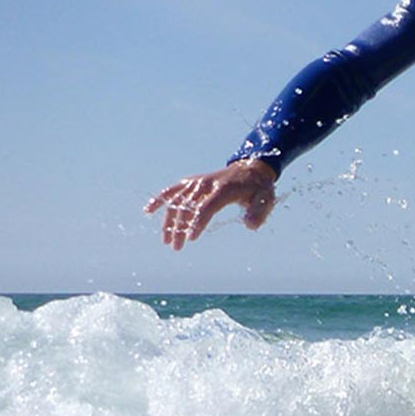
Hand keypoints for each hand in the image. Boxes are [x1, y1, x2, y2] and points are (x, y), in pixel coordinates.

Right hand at [145, 159, 278, 250]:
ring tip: (166, 240)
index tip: (191, 238)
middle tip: (176, 247)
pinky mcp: (192, 182)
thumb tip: (250, 225)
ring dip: (169, 220)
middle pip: (188, 207)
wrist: (252, 168)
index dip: (197, 223)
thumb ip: (259, 212)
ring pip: (177, 201)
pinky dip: (160, 198)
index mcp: (223, 190)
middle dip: (180, 228)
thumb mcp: (266, 199)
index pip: (206, 208)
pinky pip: (173, 190)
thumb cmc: (259, 188)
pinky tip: (148, 210)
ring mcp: (198, 182)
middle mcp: (207, 184)